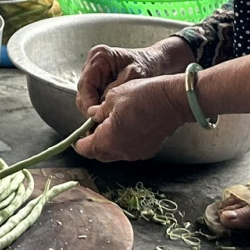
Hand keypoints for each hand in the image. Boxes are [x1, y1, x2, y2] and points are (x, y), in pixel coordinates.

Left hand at [74, 73, 190, 162]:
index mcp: (108, 140)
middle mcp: (121, 152)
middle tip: (93, 127)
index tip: (77, 135)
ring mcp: (135, 153)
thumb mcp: (113, 97)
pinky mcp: (148, 150)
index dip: (79, 142)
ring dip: (108, 142)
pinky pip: (128, 150)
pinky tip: (126, 126)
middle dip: (93, 143)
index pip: (86, 149)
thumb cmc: (142, 96)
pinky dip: (123, 142)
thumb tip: (93, 116)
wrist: (172, 101)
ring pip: (114, 152)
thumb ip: (99, 111)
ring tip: (110, 124)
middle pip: (99, 154)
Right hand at [75, 36, 191, 114]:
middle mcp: (93, 63)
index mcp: (99, 57)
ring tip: (109, 116)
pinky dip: (100, 107)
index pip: (85, 84)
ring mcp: (94, 73)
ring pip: (86, 97)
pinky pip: (94, 98)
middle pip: (82, 92)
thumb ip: (116, 89)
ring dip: (96, 108)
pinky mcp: (98, 81)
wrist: (157, 63)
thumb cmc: (147, 65)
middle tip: (104, 119)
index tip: (97, 115)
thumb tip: (101, 106)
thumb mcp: (134, 76)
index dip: (89, 102)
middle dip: (91, 107)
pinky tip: (111, 112)